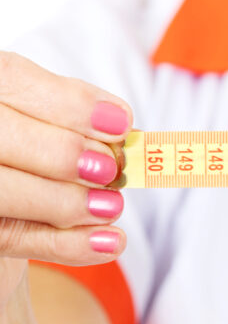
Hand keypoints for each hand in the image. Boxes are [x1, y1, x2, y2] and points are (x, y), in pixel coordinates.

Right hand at [0, 51, 132, 311]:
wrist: (11, 198)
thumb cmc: (34, 146)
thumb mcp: (48, 116)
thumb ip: (72, 112)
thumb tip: (117, 121)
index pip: (11, 79)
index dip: (67, 104)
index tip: (121, 125)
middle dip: (60, 155)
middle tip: (109, 170)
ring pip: (0, 194)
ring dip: (63, 202)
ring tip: (112, 207)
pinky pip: (10, 240)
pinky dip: (65, 244)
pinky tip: (109, 242)